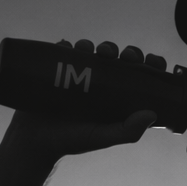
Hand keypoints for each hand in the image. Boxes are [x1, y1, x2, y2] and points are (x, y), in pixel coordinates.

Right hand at [6, 38, 157, 160]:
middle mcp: (103, 84)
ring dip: (103, 46)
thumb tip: (152, 114)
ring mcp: (82, 74)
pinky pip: (68, 49)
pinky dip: (71, 44)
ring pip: (98, 51)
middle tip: (126, 55)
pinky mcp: (60, 67)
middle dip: (128, 53)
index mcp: (118, 99)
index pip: (141, 78)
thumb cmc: (71, 141)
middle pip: (123, 60)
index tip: (152, 61)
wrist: (34, 139)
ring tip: (99, 51)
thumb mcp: (102, 137)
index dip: (150, 66)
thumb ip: (127, 131)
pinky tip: (73, 47)